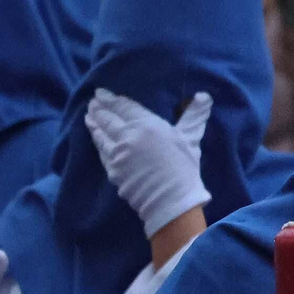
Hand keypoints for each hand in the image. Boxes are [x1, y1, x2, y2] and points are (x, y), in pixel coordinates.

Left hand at [84, 88, 211, 236]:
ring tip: (89, 118)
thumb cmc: (183, 167)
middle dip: (98, 110)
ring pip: (101, 136)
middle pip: (108, 120)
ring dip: (94, 125)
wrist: (171, 200)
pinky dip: (98, 144)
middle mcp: (127, 136)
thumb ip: (193, 115)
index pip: (123, 108)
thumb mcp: (190, 137)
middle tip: (92, 104)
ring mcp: (117, 154)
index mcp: (146, 125)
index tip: (100, 93)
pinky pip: (102, 153)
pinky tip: (97, 141)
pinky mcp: (112, 171)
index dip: (110, 99)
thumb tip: (204, 96)